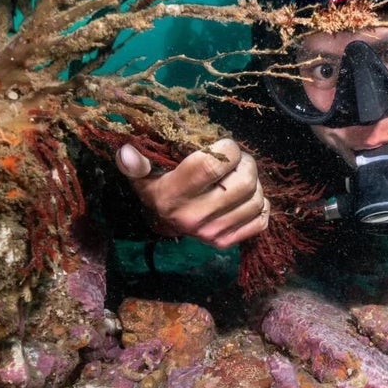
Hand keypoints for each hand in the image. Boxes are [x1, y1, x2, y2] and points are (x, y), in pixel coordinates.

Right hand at [115, 139, 269, 248]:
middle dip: (246, 163)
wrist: (162, 223)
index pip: (214, 164)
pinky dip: (259, 204)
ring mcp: (212, 233)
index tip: (223, 145)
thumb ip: (136, 162)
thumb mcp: (144, 172)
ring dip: (255, 182)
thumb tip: (127, 152)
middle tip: (237, 159)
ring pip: (256, 199)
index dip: (228, 148)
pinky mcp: (226, 242)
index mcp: (172, 195)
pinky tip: (245, 196)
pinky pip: (260, 220)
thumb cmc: (158, 187)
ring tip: (240, 176)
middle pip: (244, 182)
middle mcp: (193, 217)